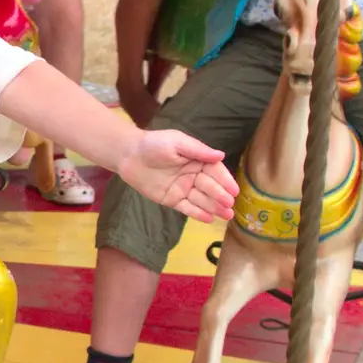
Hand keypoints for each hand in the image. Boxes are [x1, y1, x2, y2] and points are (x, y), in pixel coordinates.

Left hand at [116, 130, 237, 223]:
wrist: (128, 155)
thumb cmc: (154, 144)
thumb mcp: (177, 143)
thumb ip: (198, 150)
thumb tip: (221, 155)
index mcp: (197, 160)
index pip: (215, 171)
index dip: (225, 181)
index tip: (234, 190)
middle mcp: (193, 175)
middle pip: (209, 187)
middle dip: (221, 196)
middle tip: (230, 204)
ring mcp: (183, 189)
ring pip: (201, 199)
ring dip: (214, 207)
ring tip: (226, 215)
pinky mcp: (171, 200)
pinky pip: (186, 208)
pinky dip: (198, 214)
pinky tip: (210, 219)